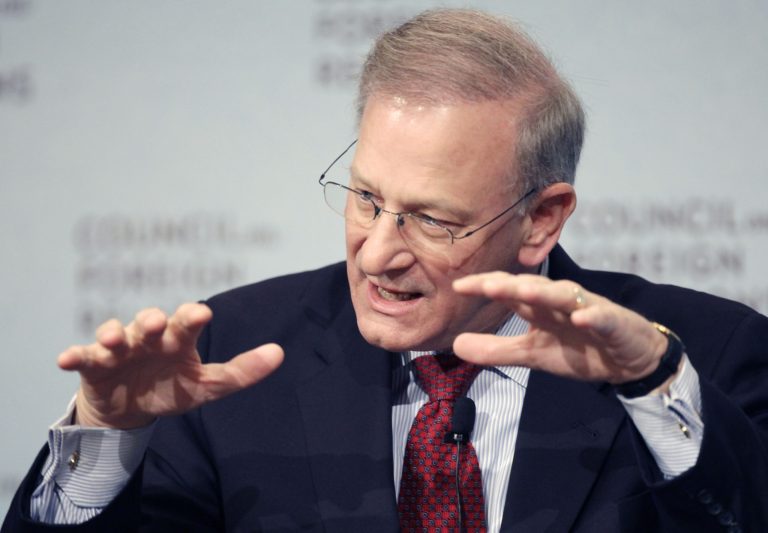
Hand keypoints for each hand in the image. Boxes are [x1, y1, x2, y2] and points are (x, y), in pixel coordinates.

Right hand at [58, 303, 283, 428]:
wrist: (131, 409)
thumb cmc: (172, 389)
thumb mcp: (208, 386)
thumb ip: (242, 371)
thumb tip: (279, 353)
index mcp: (178, 340)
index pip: (187, 322)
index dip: (191, 317)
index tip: (201, 314)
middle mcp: (148, 337)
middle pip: (149, 321)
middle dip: (151, 320)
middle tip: (156, 323)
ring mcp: (119, 349)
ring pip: (114, 332)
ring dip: (113, 333)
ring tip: (115, 340)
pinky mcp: (92, 365)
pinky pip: (81, 356)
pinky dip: (74, 354)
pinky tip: (66, 358)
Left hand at [451, 272, 668, 384]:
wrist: (629, 360)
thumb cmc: (577, 350)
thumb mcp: (531, 354)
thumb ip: (495, 350)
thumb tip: (455, 344)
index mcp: (538, 307)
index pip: (508, 291)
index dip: (485, 287)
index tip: (458, 287)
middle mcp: (560, 301)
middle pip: (532, 287)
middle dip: (509, 286)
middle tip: (485, 286)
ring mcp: (588, 309)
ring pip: (565, 296)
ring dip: (545, 293)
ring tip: (524, 292)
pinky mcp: (614, 324)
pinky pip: (603, 318)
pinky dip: (593, 317)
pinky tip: (582, 318)